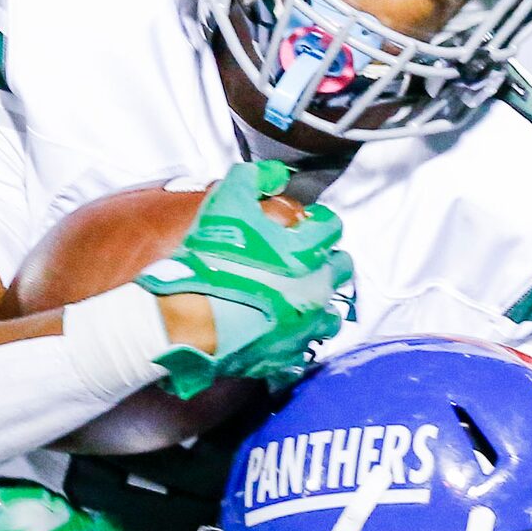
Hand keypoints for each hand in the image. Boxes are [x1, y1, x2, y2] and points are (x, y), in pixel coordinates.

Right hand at [137, 160, 351, 397]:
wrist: (190, 319)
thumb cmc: (211, 260)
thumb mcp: (226, 203)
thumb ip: (253, 179)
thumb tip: (274, 173)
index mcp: (308, 253)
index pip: (332, 229)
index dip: (319, 223)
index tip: (307, 225)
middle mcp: (316, 291)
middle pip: (341, 272)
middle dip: (328, 262)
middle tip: (307, 260)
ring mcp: (303, 328)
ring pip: (331, 317)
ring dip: (320, 305)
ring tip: (300, 300)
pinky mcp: (285, 357)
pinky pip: (303, 351)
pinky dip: (297, 341)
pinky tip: (282, 332)